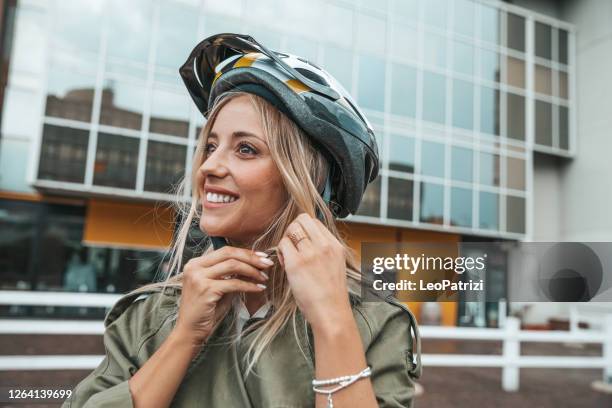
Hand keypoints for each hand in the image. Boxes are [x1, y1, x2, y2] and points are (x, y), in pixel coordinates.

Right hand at [173, 246, 272, 347]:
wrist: (190, 331)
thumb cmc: (206, 310)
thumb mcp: (220, 287)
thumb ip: (233, 275)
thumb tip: (255, 264)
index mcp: (196, 263)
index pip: (225, 250)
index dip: (245, 252)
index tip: (262, 257)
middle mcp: (195, 267)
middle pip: (229, 253)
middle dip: (251, 258)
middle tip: (267, 264)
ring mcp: (199, 277)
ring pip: (233, 265)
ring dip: (252, 271)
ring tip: (264, 278)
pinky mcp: (206, 290)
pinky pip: (234, 283)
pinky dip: (249, 285)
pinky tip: (258, 289)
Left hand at [277, 213, 352, 332]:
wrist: (331, 313)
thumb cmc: (330, 295)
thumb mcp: (335, 265)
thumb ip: (323, 250)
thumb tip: (306, 240)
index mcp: (335, 246)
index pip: (314, 221)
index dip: (304, 229)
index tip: (301, 242)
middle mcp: (325, 245)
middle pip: (302, 219)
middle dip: (293, 229)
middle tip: (292, 245)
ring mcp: (311, 253)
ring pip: (291, 229)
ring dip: (286, 240)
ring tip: (288, 256)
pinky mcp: (297, 263)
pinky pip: (283, 244)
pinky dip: (280, 252)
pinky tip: (285, 264)